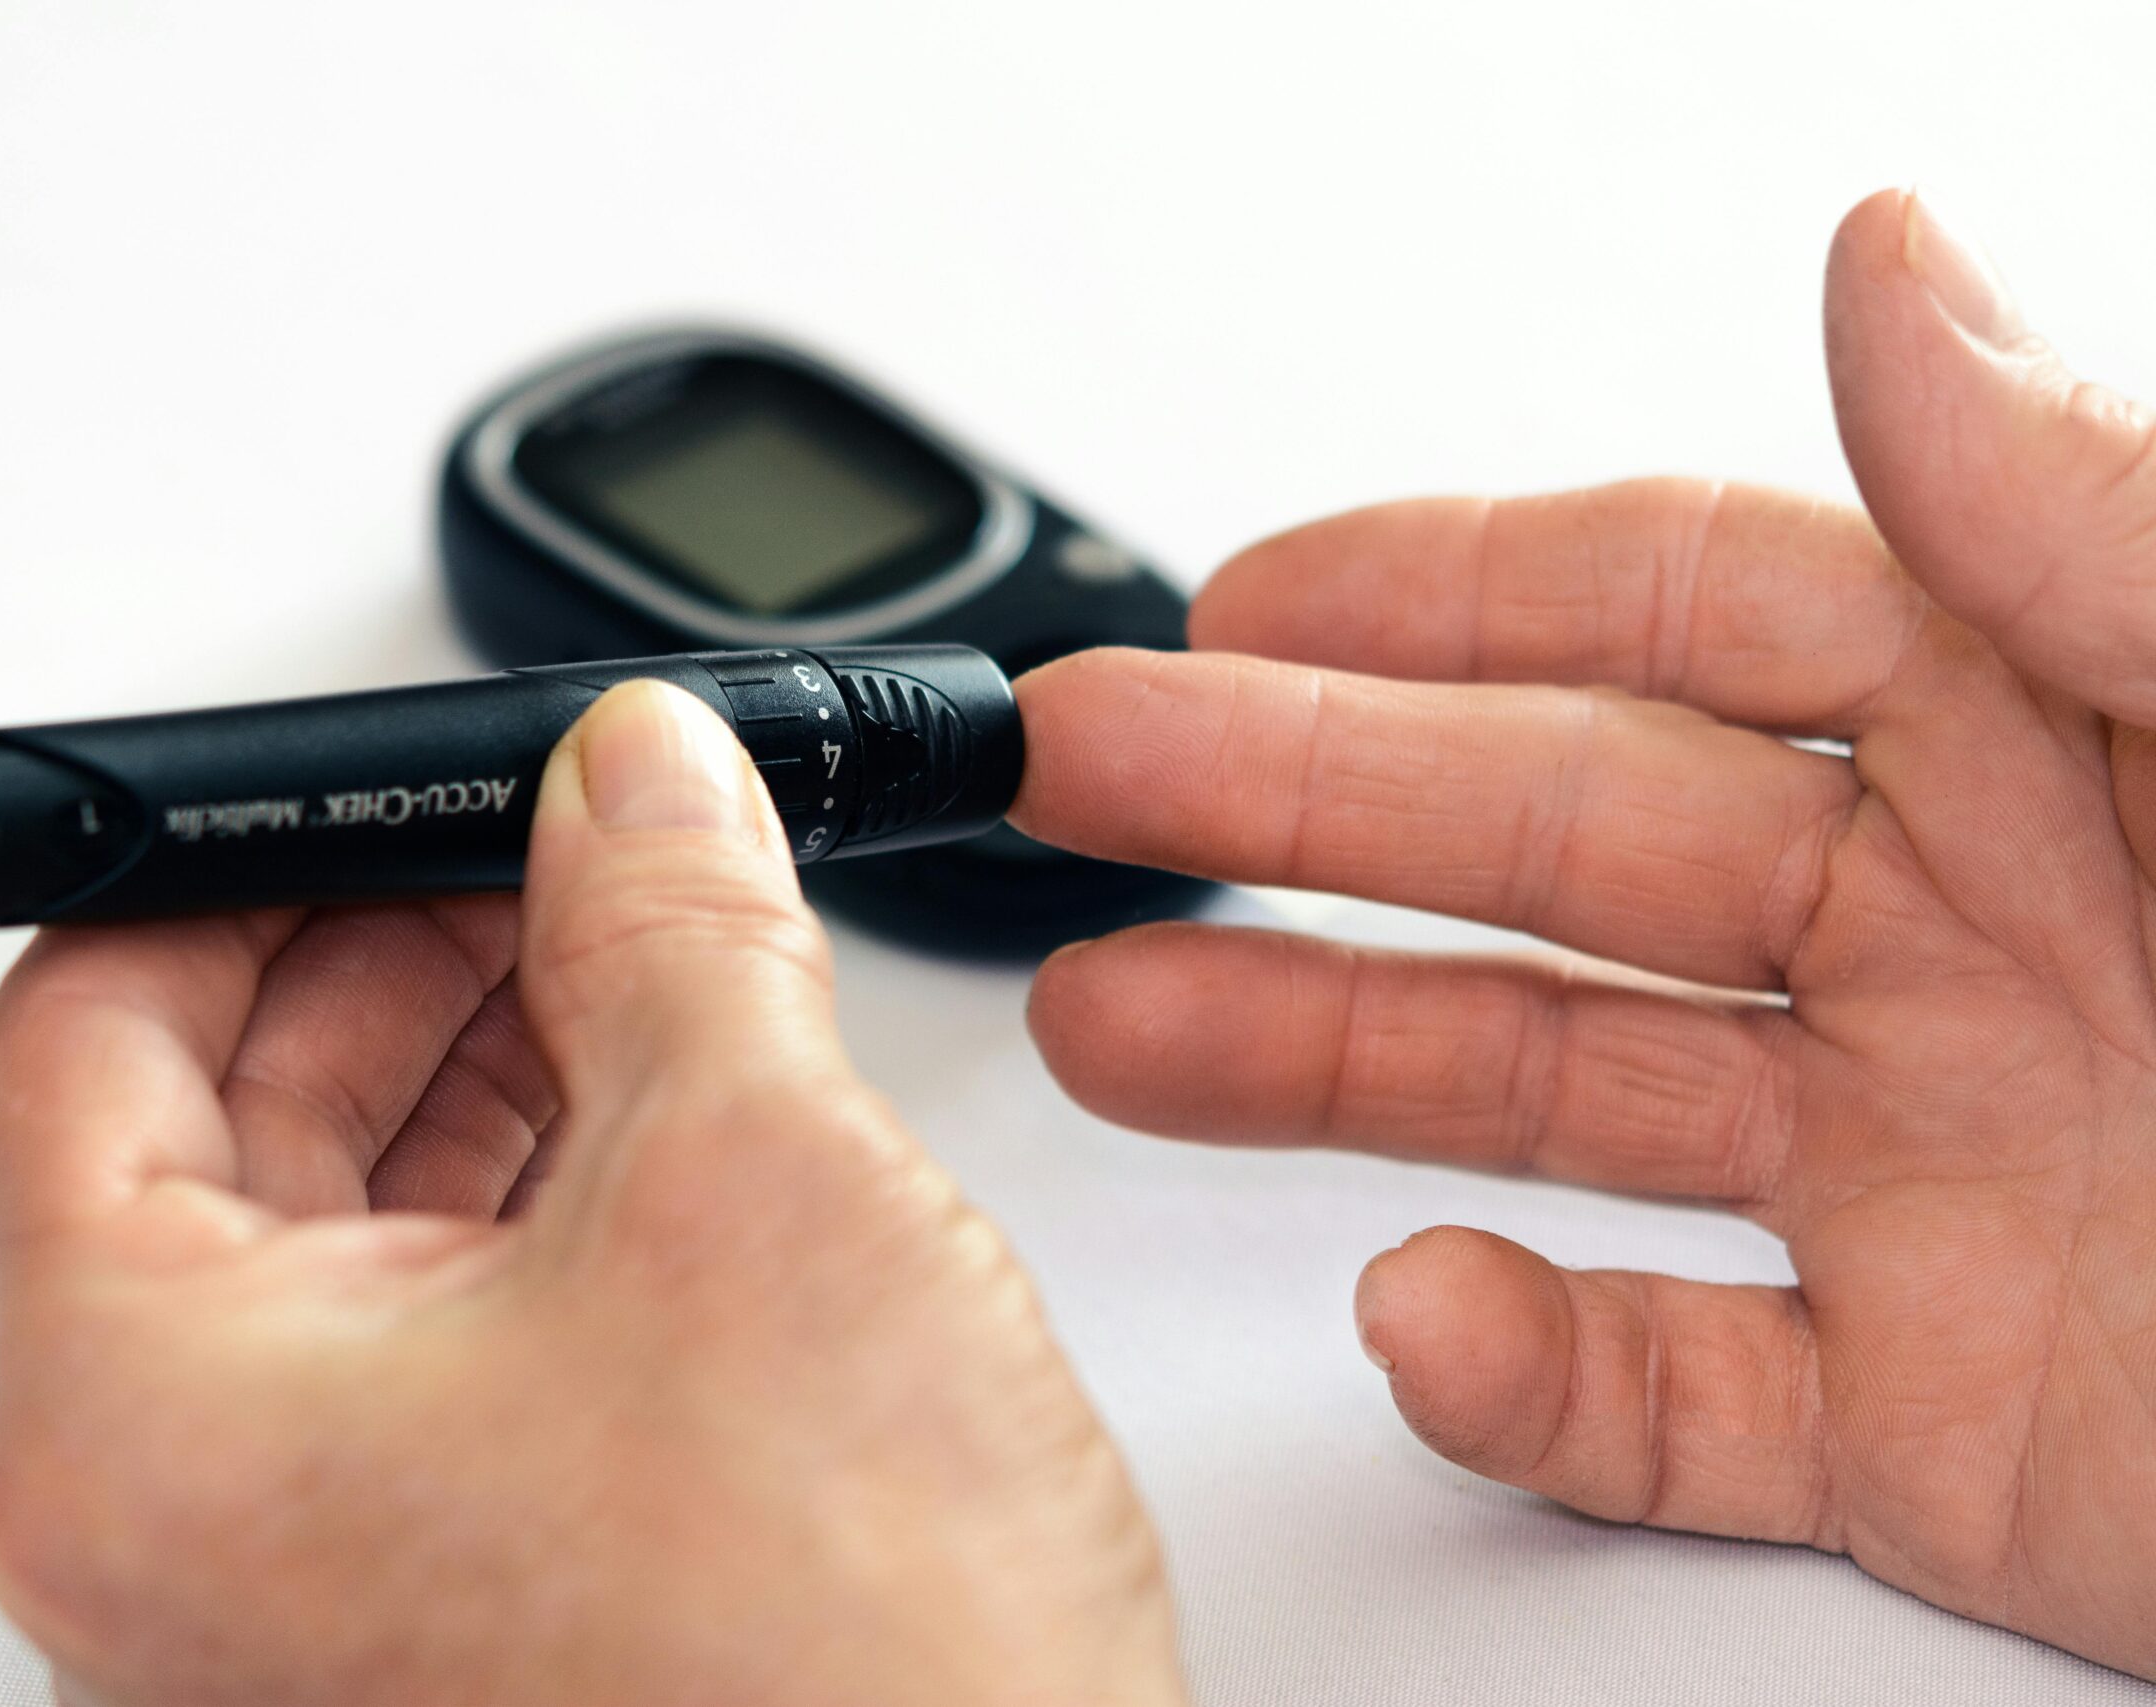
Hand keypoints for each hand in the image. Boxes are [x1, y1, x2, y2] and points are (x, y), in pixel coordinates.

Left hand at [0, 682, 1180, 1706]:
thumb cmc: (848, 1688)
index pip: (79, 1034)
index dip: (239, 864)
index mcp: (141, 1422)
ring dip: (482, 1060)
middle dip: (398, 948)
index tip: (382, 790)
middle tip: (551, 839)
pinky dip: (532, 1197)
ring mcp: (301, 1579)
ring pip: (335, 1229)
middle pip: (206, 1123)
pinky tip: (662, 1106)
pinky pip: (430, 1339)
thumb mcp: (753, 1185)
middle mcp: (173, 1525)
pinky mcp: (435, 1600)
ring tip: (639, 947)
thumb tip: (636, 778)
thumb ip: (670, 923)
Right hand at [1013, 189, 2155, 1676]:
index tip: (1242, 595)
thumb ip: (2115, 526)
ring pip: (1561, 1105)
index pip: (1692, 613)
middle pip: (1559, 848)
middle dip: (1297, 808)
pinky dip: (1533, 1377)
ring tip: (1121, 1031)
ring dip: (1325, 1070)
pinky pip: (1684, 1396)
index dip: (1447, 592)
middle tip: (1088, 781)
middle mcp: (1981, 945)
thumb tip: (1888, 279)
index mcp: (2076, 734)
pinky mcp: (1958, 1436)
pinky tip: (1425, 1320)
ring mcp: (1947, 1191)